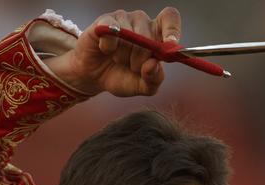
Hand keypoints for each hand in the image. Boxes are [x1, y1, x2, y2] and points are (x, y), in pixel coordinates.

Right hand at [44, 7, 180, 96]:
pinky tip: (106, 51)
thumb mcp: (142, 86)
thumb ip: (154, 79)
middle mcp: (142, 23)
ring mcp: (123, 18)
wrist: (93, 77)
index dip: (171, 29)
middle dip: (141, 59)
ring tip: (118, 60)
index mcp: (157, 35)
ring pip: (130, 35)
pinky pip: (112, 31)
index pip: (170, 17)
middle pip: (149, 36)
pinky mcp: (105, 20)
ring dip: (124, 56)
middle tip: (132, 67)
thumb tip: (154, 64)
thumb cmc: (121, 76)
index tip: (169, 44)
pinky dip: (109, 47)